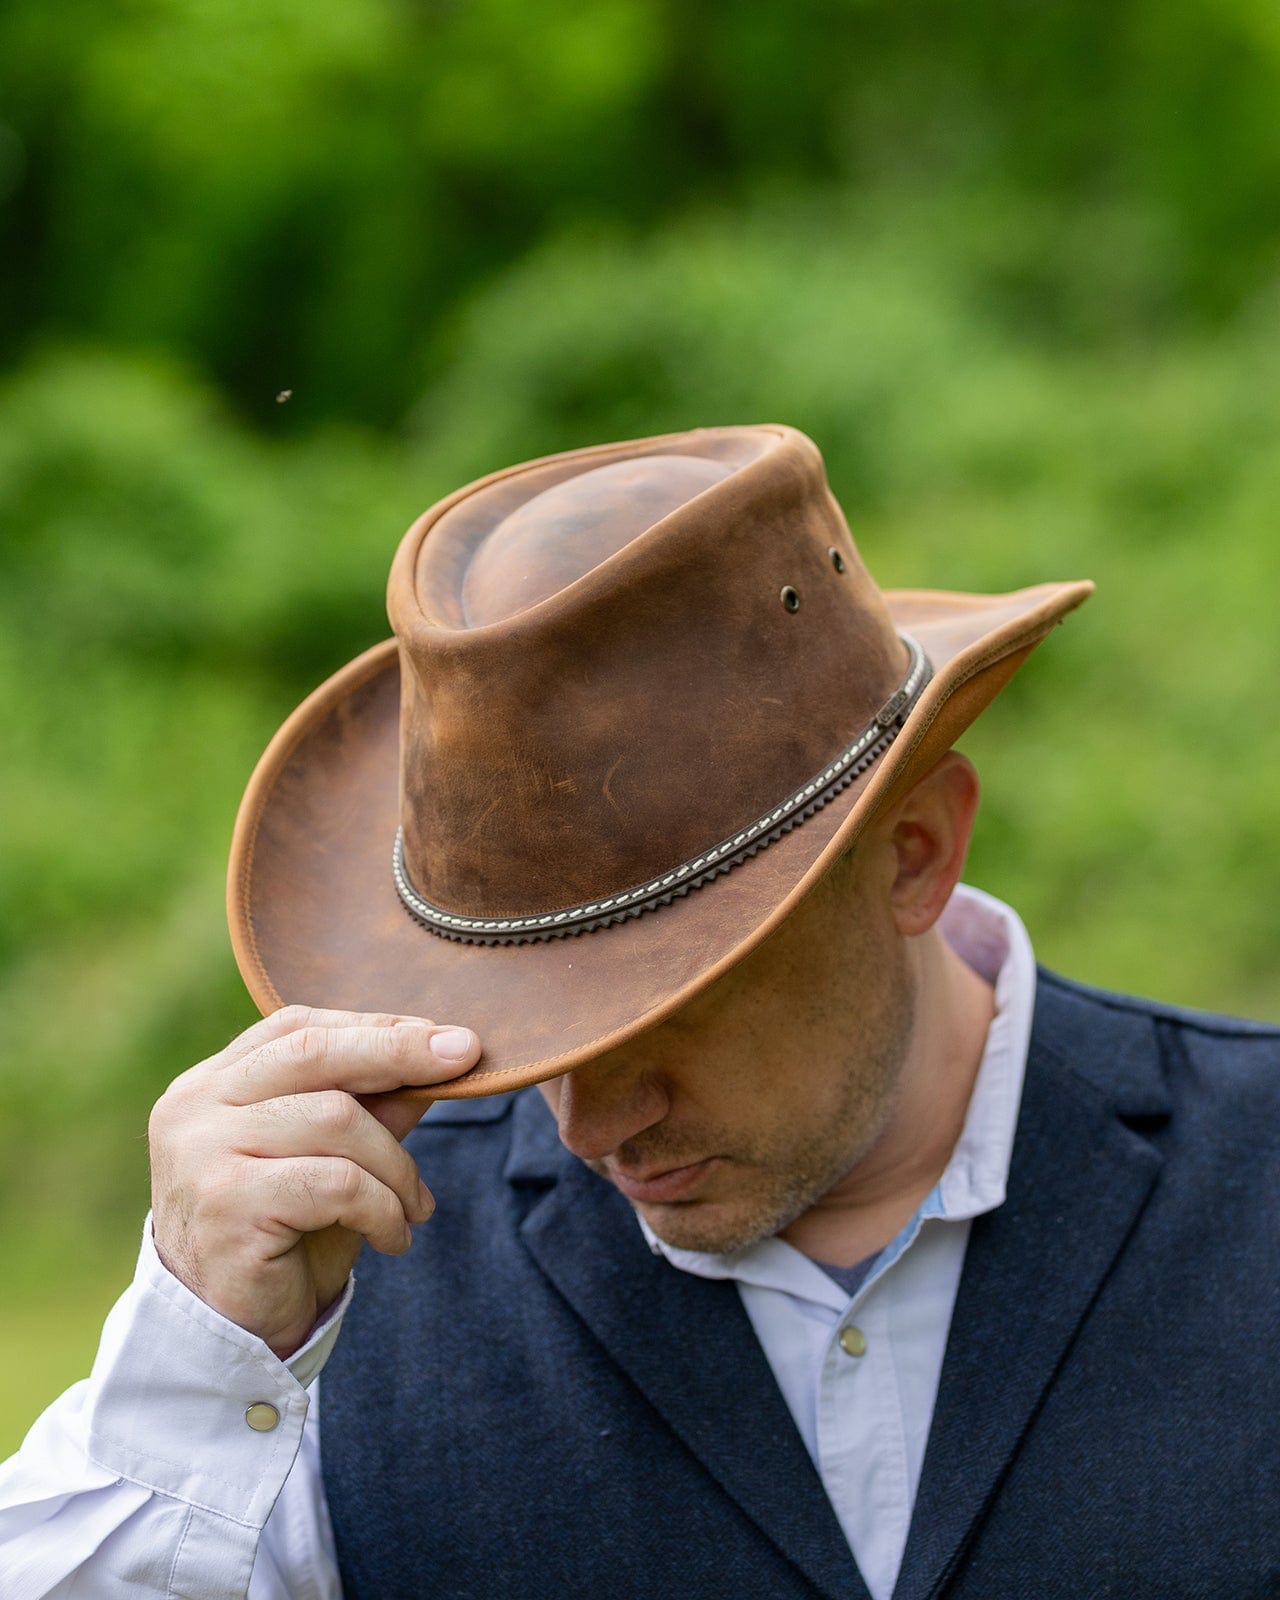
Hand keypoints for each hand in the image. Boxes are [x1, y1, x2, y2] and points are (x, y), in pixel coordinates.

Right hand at [148, 1006, 480, 1357]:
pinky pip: (337, 1183)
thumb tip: (444, 1051)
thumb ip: (372, 1106)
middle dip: (399, 1053)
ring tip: (415, 1205)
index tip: (443, 1036)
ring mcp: (204, 1152)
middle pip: (314, 1053)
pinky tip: (394, 1238)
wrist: (231, 1338)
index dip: (374, 1026)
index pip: (297, 1028)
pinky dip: (383, 1208)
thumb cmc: (284, 1238)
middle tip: (464, 1059)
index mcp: (212, 1084)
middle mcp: (195, 1107)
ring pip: (336, 1119)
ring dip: (397, 1165)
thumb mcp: (333, 1158)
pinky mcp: (228, 1204)